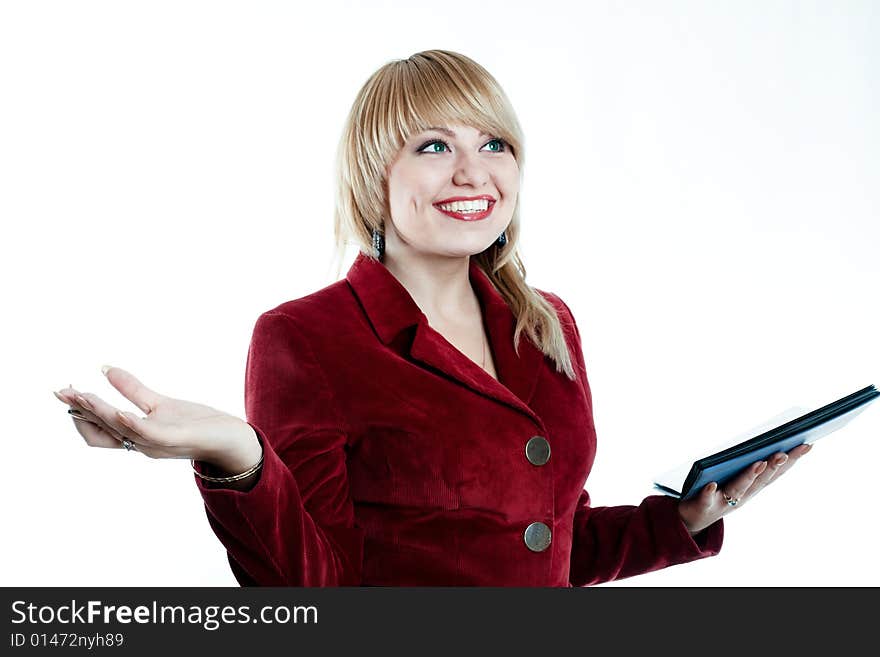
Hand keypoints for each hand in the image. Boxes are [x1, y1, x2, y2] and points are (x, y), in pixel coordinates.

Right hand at [53, 366, 259, 469]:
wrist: (232, 439)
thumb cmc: (197, 423)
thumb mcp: (160, 403)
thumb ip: (133, 390)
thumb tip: (105, 369)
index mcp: (136, 437)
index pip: (97, 431)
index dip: (80, 414)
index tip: (65, 393)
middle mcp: (141, 444)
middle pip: (101, 432)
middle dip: (81, 411)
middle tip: (62, 392)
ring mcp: (157, 443)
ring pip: (119, 430)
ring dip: (99, 413)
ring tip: (82, 395)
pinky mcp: (175, 438)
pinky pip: (148, 433)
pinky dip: (132, 424)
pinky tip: (120, 412)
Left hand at [677, 443, 812, 534]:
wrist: (692, 519)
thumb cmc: (717, 493)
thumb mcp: (736, 480)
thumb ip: (751, 463)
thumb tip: (765, 440)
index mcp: (752, 487)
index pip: (775, 472)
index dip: (792, 460)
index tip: (807, 444)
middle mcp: (742, 495)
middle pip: (760, 480)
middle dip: (773, 466)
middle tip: (784, 452)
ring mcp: (723, 502)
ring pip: (738, 488)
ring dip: (749, 476)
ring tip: (758, 463)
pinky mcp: (703, 506)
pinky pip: (706, 499)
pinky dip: (709, 493)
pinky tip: (711, 485)